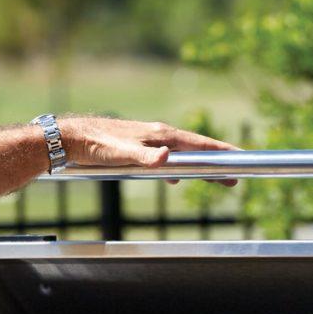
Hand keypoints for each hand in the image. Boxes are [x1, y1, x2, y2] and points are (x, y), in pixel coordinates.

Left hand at [58, 116, 238, 182]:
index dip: (221, 151)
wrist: (72, 138)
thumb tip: (168, 158)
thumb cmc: (96, 145)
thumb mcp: (121, 154)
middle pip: (196, 150)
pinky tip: (177, 177)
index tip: (240, 156)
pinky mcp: (141, 148)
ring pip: (183, 155)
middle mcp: (160, 135)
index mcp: (161, 135)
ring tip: (215, 178)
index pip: (199, 144)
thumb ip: (145, 157)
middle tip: (237, 175)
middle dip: (217, 162)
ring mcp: (151, 141)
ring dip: (200, 166)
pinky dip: (180, 167)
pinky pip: (168, 159)